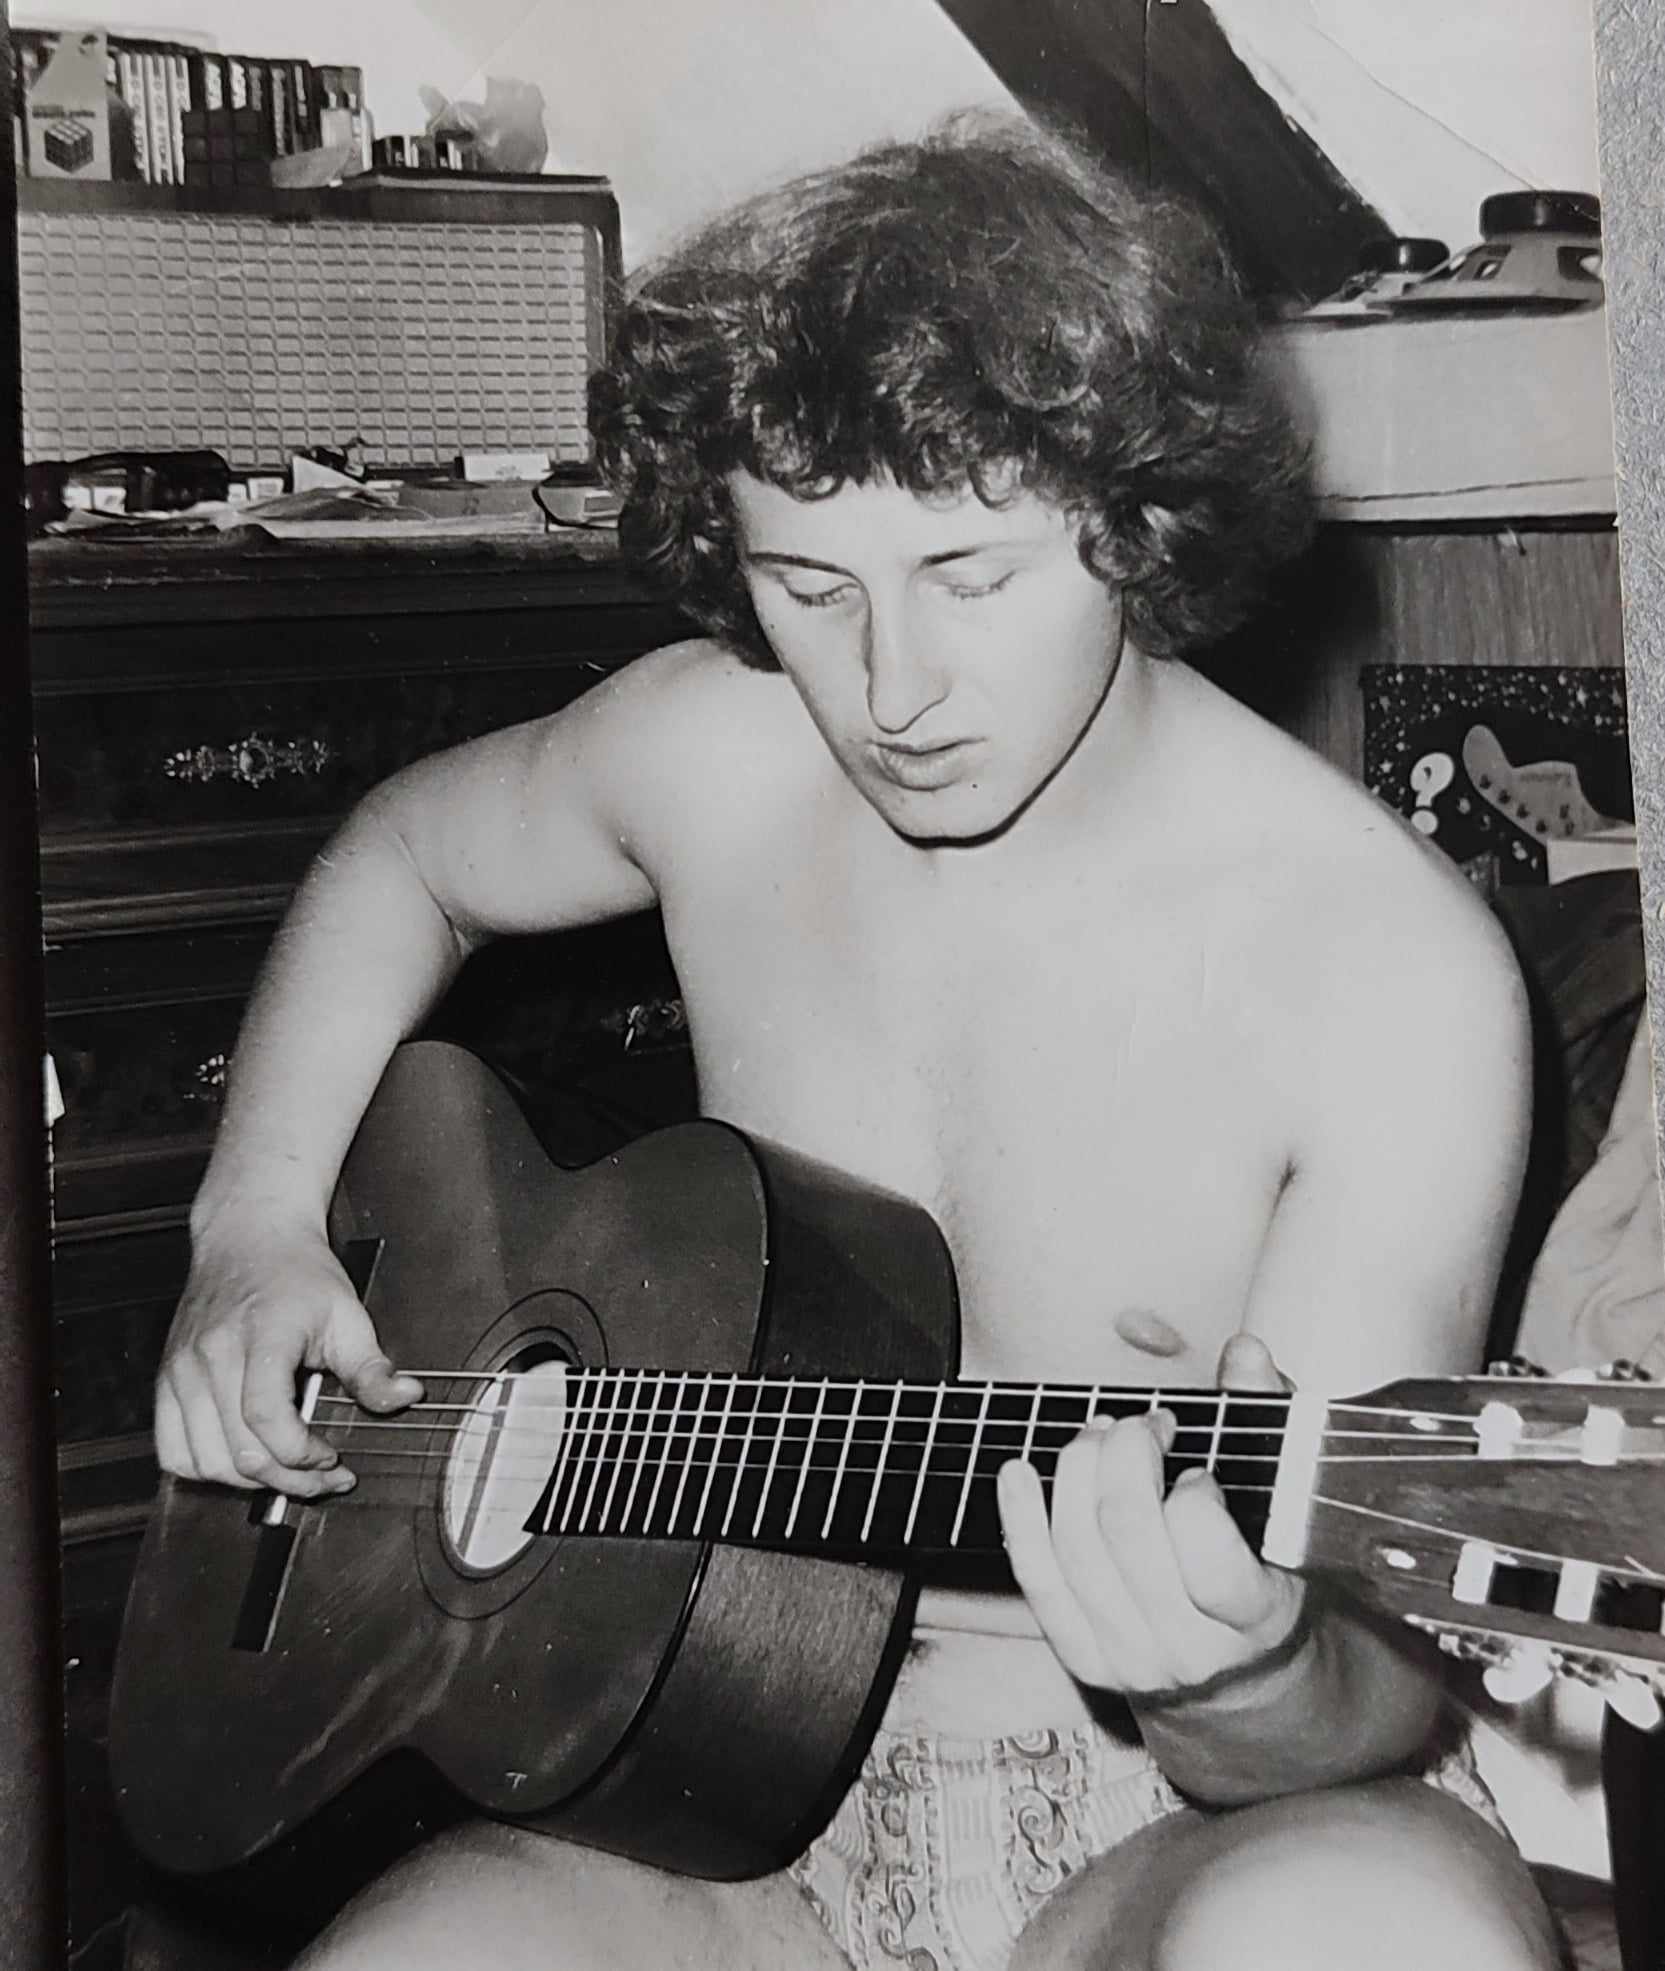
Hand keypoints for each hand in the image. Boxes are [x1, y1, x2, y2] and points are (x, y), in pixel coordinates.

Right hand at [155, 1221, 421, 1496]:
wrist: (249, 1238)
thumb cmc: (296, 1273)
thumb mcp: (347, 1314)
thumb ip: (372, 1366)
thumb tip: (406, 1396)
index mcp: (261, 1336)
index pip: (265, 1417)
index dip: (301, 1453)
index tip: (332, 1457)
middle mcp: (212, 1355)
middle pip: (238, 1449)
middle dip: (288, 1479)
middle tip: (322, 1476)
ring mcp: (182, 1370)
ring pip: (203, 1460)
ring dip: (249, 1482)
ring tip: (285, 1472)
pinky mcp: (167, 1380)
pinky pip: (172, 1450)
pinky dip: (206, 1468)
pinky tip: (240, 1459)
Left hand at [997, 1333, 1305, 1701]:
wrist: (1241, 1676)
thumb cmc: (1266, 1571)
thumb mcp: (1285, 1502)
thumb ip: (1265, 1420)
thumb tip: (1244, 1352)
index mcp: (1259, 1618)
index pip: (1209, 1558)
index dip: (1193, 1497)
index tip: (1198, 1471)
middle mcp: (1192, 1649)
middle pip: (1127, 1534)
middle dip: (1125, 1456)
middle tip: (1141, 1427)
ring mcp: (1132, 1658)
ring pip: (1076, 1548)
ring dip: (1078, 1471)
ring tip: (1099, 1437)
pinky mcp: (1085, 1658)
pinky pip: (1037, 1579)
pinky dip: (1021, 1516)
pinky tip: (1018, 1470)